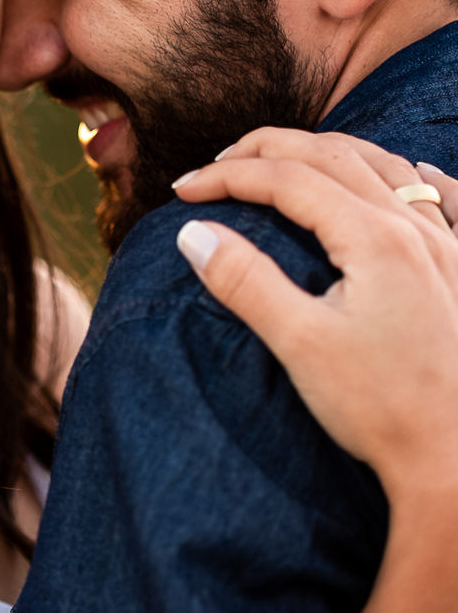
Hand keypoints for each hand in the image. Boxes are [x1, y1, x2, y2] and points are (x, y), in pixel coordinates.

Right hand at [171, 127, 457, 612]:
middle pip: (332, 155)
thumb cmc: (382, 408)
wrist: (454, 462)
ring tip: (281, 162)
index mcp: (374, 239)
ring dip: (324, 153)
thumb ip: (244, 280)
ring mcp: (445, 247)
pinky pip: (442, 198)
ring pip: (384, 165)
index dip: (226, 176)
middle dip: (266, 150)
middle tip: (215, 165)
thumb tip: (192, 233)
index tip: (182, 191)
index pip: (286, 179)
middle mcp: (415, 229)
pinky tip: (410, 174)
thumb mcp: (299, 344)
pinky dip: (410, 174)